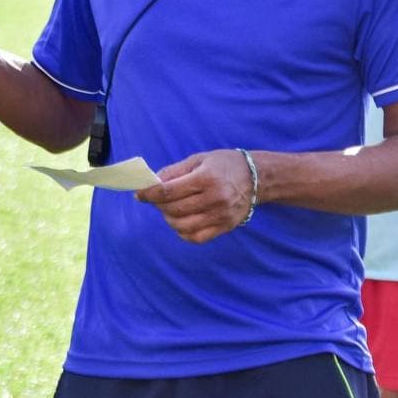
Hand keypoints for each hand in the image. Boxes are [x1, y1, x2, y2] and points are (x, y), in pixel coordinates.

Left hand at [135, 150, 254, 243]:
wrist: (257, 178)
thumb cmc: (224, 165)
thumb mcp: (199, 159)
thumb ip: (174, 171)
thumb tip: (152, 183)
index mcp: (206, 178)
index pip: (169, 191)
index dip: (150, 194)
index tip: (139, 194)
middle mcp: (214, 198)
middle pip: (174, 209)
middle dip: (158, 205)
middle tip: (156, 200)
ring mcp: (221, 216)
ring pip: (182, 226)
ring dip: (169, 219)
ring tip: (169, 210)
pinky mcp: (225, 227)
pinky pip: (196, 238)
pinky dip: (183, 232)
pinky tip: (181, 221)